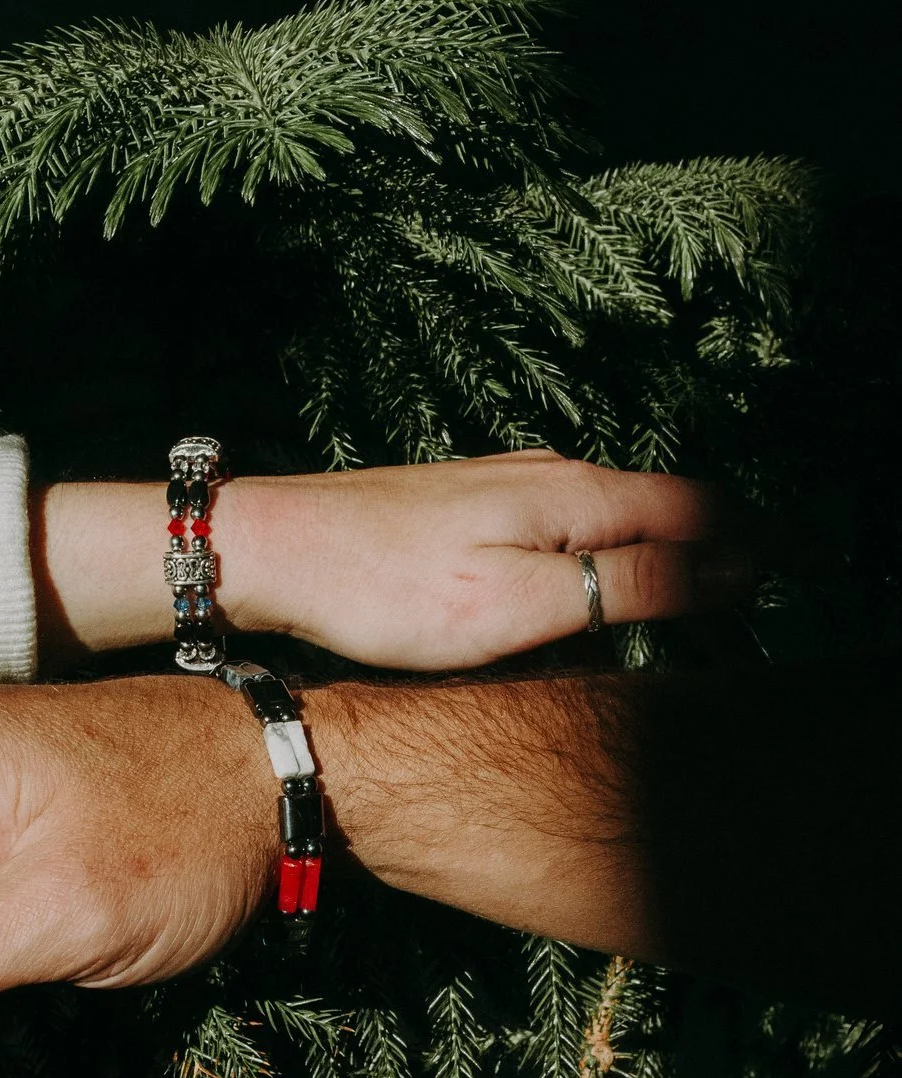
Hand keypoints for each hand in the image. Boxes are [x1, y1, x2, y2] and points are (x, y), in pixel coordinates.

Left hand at [34, 451, 746, 668]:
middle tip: (770, 583)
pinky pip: (573, 523)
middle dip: (725, 541)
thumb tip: (728, 568)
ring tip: (708, 586)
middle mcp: (552, 475)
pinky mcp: (472, 505)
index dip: (760, 540)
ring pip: (618, 511)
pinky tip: (604, 578)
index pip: (702, 509)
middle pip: (666, 504)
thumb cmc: (384, 588)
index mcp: (578, 497)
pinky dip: (613, 547)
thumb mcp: (517, 603)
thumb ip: (624, 584)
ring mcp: (509, 484)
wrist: (277, 551)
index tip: (801, 567)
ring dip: (669, 544)